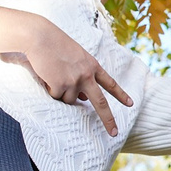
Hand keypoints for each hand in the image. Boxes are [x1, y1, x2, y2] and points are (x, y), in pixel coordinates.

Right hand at [0, 20, 134, 132]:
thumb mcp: (75, 58)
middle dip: (108, 119)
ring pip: (70, 101)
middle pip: (100, 102)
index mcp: (92, 65)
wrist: (40, 37)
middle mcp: (87, 75)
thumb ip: (82, 76)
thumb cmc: (55, 44)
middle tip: (114, 133)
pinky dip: (50, 90)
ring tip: (53, 75)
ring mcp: (75, 81)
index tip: (130, 104)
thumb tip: (82, 99)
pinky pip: (56, 97)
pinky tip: (47, 76)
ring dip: (61, 93)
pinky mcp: (61, 85)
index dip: (120, 94)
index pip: (110, 83)